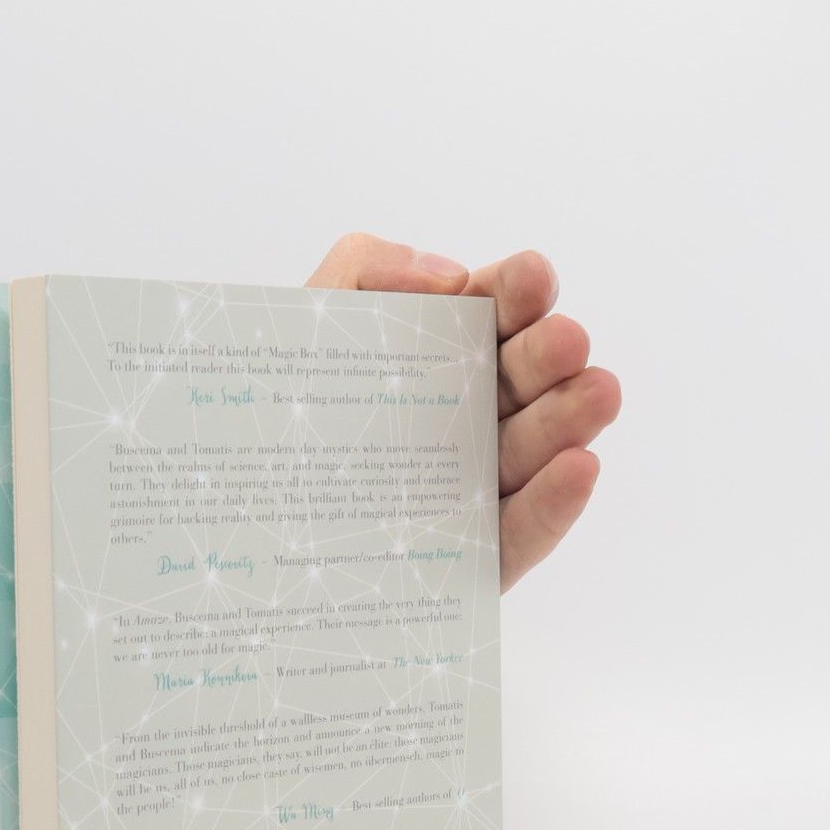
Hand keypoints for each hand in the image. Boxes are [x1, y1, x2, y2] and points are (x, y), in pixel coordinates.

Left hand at [306, 233, 619, 591]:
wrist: (231, 531)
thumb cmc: (275, 411)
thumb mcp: (305, 321)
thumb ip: (364, 269)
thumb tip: (449, 279)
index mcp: (436, 354)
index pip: (492, 312)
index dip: (519, 291)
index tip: (533, 279)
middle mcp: (467, 416)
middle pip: (522, 381)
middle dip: (549, 355)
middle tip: (565, 342)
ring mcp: (476, 488)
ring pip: (532, 454)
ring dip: (569, 420)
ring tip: (598, 394)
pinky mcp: (473, 560)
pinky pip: (519, 535)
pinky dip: (554, 505)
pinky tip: (580, 468)